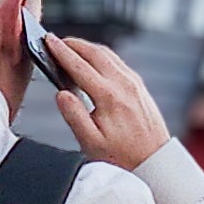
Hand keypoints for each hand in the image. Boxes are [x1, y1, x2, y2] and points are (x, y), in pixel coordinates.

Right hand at [47, 34, 172, 170]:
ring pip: (108, 55)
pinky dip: (102, 56)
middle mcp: (124, 85)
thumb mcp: (91, 143)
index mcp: (109, 97)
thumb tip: (60, 94)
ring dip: (87, 48)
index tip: (47, 41)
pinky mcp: (140, 87)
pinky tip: (93, 62)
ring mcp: (135, 84)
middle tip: (55, 41)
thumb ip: (74, 116)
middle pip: (95, 53)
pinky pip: (118, 63)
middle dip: (73, 44)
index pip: (79, 66)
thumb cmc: (123, 156)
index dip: (60, 51)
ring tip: (70, 48)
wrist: (155, 162)